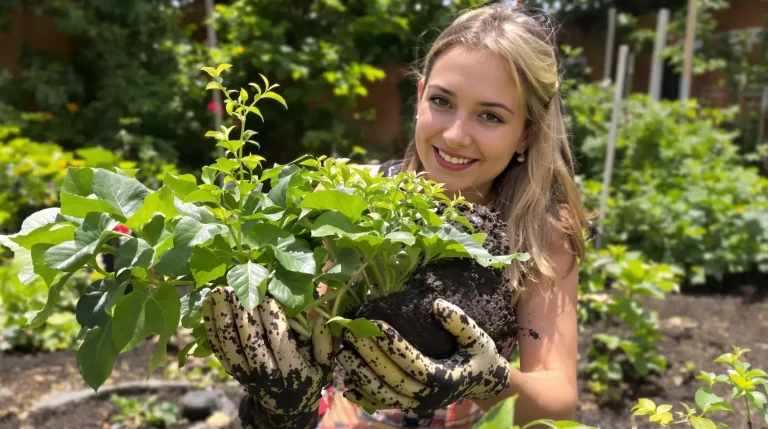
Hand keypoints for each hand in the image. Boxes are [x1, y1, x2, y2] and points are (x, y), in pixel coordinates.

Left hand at [203, 286, 332, 427]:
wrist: (287, 408)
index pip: (279, 341)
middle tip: (239, 288)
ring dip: (222, 316)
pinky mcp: (234, 372)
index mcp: (292, 371)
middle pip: (251, 342)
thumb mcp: (325, 365)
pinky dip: (211, 327)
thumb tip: (320, 321)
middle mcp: (266, 375)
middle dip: (243, 313)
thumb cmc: (308, 377)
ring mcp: (246, 375)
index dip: (272, 318)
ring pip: (230, 345)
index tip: (267, 295)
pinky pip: (219, 349)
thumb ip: (324, 344)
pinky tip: (209, 306)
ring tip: (219, 291)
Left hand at [336, 298, 509, 412]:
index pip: (414, 363)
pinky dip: (363, 395)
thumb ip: (460, 323)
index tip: (376, 325)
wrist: (482, 383)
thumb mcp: (478, 337)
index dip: (394, 345)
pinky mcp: (409, 405)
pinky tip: (346, 381)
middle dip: (369, 356)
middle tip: (351, 333)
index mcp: (446, 378)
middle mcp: (429, 395)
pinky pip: (382, 404)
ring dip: (361, 375)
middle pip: (393, 380)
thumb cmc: (480, 355)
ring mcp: (417, 404)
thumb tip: (436, 305)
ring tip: (343, 353)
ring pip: (383, 395)